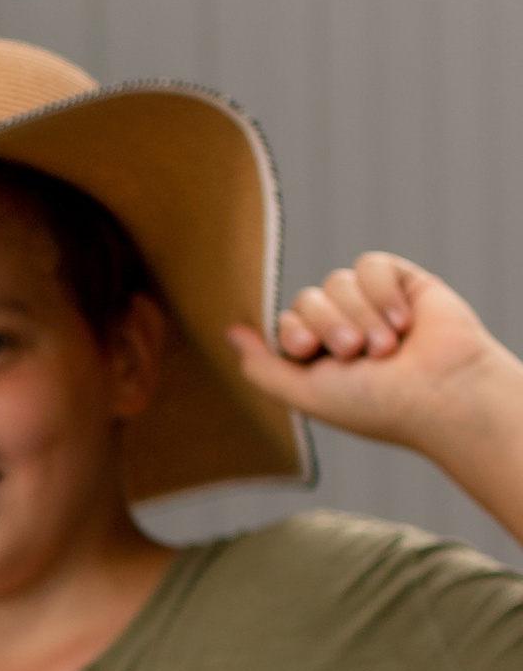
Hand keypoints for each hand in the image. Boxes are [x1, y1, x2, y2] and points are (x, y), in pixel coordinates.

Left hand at [228, 255, 522, 528]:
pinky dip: (383, 293)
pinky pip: (371, 265)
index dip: (293, 331)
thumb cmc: (376, 404)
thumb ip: (261, 367)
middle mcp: (344, 327)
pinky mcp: (403, 282)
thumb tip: (230, 334)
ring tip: (387, 347)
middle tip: (357, 354)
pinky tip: (404, 322)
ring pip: (337, 281)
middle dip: (330, 326)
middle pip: (308, 298)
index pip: (287, 322)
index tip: (309, 350)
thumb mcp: (305, 394)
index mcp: (320, 356)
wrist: (440, 393)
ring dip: (360, 317)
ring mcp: (373, 303)